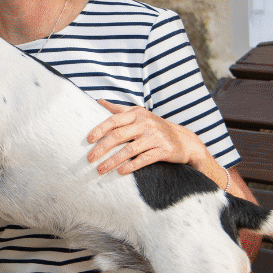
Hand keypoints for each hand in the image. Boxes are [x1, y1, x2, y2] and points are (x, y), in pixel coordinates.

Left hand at [86, 100, 203, 175]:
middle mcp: (146, 123)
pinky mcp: (164, 150)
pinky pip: (144, 159)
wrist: (185, 141)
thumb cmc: (155, 128)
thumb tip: (99, 101)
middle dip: (102, 148)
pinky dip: (131, 166)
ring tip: (100, 169)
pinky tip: (120, 172)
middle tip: (89, 158)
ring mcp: (155, 137)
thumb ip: (119, 109)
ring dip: (113, 161)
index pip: (113, 120)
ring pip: (129, 150)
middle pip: (118, 135)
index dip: (99, 130)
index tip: (88, 140)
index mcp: (137, 114)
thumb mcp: (139, 115)